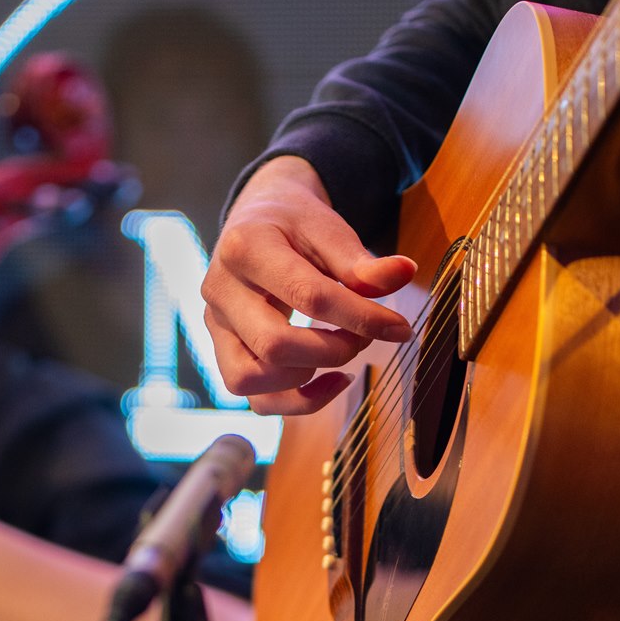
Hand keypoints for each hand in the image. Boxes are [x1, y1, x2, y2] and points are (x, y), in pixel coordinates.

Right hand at [200, 156, 416, 415]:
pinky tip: (331, 381)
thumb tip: (404, 273)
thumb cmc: (292, 224)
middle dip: (332, 351)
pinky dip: (296, 400)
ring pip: (249, 380)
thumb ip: (360, 260)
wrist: (256, 220)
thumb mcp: (326, 227)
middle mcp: (221, 290)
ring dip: (305, 381)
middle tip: (364, 337)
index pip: (307, 295)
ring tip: (339, 355)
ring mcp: (216, 325)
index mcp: (246, 248)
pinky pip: (254, 398)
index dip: (360, 317)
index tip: (398, 326)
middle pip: (272, 346)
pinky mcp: (223, 350)